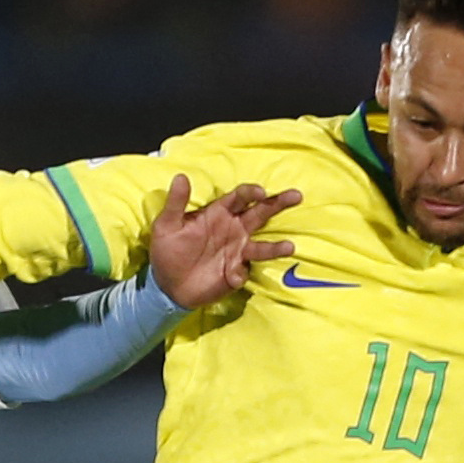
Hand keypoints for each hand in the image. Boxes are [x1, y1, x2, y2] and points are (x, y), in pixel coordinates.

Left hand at [145, 175, 302, 308]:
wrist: (167, 285)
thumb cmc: (168, 251)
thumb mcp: (166, 225)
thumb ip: (176, 202)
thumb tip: (180, 176)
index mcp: (219, 213)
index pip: (240, 197)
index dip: (251, 192)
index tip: (260, 192)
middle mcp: (234, 229)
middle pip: (260, 213)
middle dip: (278, 204)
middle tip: (296, 196)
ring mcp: (237, 251)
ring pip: (261, 245)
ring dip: (275, 246)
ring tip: (289, 247)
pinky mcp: (235, 272)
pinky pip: (243, 271)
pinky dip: (241, 273)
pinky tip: (234, 275)